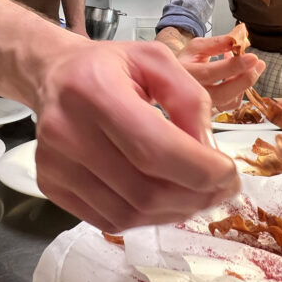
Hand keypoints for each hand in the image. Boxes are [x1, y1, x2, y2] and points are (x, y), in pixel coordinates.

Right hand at [33, 40, 240, 231]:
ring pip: (130, 213)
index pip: (154, 149)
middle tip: (222, 187)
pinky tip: (164, 198)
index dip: (201, 170)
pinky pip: (111, 220)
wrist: (56, 75)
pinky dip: (148, 217)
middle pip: (144, 190)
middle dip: (196, 196)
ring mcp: (54, 164)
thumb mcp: (157, 61)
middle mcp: (66, 131)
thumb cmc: (111, 66)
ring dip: (175, 211)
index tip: (230, 173)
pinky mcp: (51, 186)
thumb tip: (209, 153)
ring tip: (197, 193)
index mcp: (95, 89)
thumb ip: (190, 99)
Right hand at [175, 34, 264, 110]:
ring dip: (245, 83)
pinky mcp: (213, 110)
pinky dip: (241, 90)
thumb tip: (236, 39)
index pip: (212, 72)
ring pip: (230, 100)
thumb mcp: (196, 47)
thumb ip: (216, 43)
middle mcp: (193, 93)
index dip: (234, 66)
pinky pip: (232, 104)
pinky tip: (241, 75)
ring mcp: (203, 104)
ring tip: (252, 66)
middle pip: (224, 92)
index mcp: (186, 73)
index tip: (252, 57)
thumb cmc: (186, 62)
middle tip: (258, 64)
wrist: (175, 81)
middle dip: (245, 78)